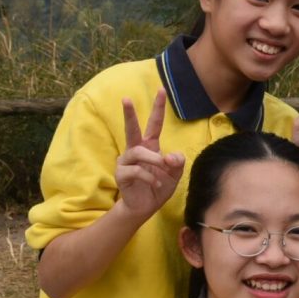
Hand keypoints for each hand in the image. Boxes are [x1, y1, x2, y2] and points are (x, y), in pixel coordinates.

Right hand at [114, 89, 185, 220]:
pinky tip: (156, 184)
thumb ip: (177, 163)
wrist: (145, 207)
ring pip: (138, 152)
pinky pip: (136, 170)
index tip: (161, 90)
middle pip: (131, 129)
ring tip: (164, 170)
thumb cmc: (159, 186)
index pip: (154, 124)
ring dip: (154, 160)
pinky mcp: (121, 174)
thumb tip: (170, 156)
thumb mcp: (174, 174)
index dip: (158, 108)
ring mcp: (126, 162)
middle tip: (125, 99)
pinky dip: (150, 178)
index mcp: (149, 146)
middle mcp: (135, 150)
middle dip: (129, 114)